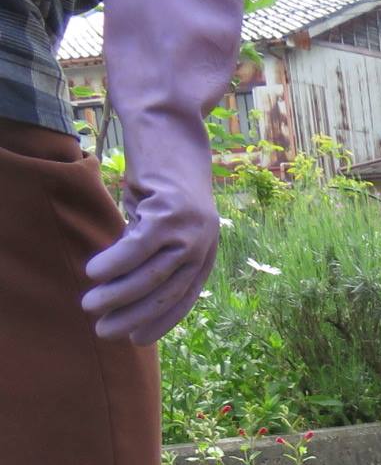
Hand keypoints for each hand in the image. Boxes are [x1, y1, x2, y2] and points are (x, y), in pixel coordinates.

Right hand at [82, 0, 243, 345]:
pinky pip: (140, 246)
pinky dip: (116, 263)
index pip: (183, 298)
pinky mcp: (172, 210)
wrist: (167, 126)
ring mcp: (192, 228)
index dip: (157, 321)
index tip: (131, 338)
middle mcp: (205, 244)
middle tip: (103, 331)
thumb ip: (151, 250)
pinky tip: (93, 274)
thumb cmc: (158, 175)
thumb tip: (129, 286)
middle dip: (134, 315)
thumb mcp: (156, 218)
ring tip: (91, 306)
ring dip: (119, 294)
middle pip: (168, 293)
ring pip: (153, 274)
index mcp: (205, 250)